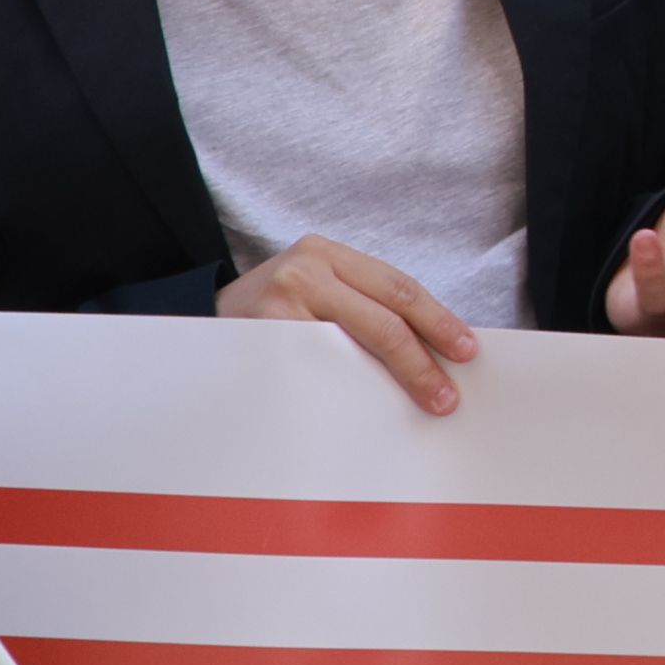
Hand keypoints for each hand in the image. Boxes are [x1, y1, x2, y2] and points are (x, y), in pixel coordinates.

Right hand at [220, 236, 482, 415]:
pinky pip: (318, 371)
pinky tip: (369, 410)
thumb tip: (430, 350)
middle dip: (422, 360)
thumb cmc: (270, 311)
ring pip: (353, 348)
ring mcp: (279, 306)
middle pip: (383, 319)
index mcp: (327, 254)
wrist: (197, 320)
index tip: (467, 350)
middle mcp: (304, 271)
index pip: (398, 288)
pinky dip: (349, 392)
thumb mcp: (315, 290)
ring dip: (393, 379)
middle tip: (448, 394)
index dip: (437, 320)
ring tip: (422, 402)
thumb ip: (361, 306)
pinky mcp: (261, 343)